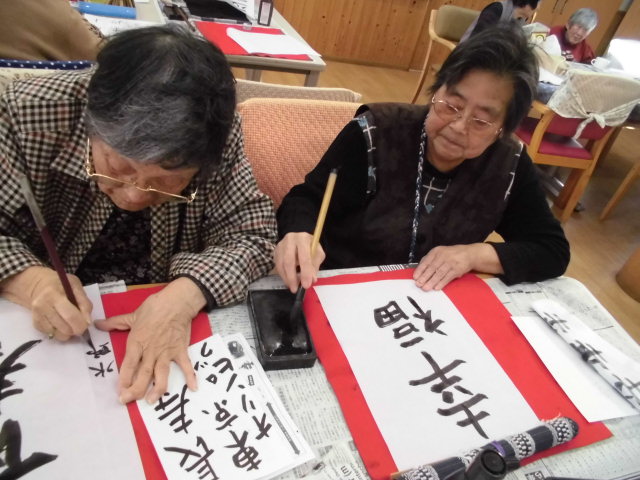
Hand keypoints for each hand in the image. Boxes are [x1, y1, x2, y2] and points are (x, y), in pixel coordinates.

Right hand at [0, 266, 91, 339]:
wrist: (38, 286)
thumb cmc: (60, 284)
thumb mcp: (75, 286)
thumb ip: (84, 302)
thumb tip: (87, 321)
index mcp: (54, 294)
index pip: (71, 316)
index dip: (82, 323)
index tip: (87, 322)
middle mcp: (43, 306)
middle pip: (65, 328)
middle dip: (77, 329)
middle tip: (80, 324)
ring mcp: (37, 316)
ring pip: (59, 334)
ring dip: (69, 332)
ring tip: (70, 322)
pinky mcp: (35, 324)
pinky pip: (52, 335)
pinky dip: (60, 332)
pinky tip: (61, 323)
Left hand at [95, 277, 205, 404]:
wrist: (177, 302)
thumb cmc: (154, 307)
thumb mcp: (132, 315)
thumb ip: (115, 323)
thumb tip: (97, 324)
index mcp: (137, 342)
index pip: (129, 365)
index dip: (124, 379)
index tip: (120, 390)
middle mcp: (151, 350)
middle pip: (142, 374)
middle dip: (135, 390)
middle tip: (128, 401)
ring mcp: (167, 352)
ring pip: (161, 374)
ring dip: (156, 389)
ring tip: (151, 401)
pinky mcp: (180, 351)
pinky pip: (186, 366)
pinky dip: (190, 376)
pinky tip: (192, 388)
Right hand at [274, 232, 325, 292]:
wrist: (300, 239)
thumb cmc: (310, 247)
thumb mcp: (318, 253)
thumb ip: (315, 266)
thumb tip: (312, 279)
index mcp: (303, 239)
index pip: (304, 257)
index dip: (305, 272)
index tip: (306, 285)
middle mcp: (290, 240)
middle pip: (288, 260)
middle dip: (292, 277)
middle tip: (295, 289)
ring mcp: (281, 245)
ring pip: (281, 264)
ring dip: (286, 278)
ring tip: (292, 286)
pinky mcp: (275, 251)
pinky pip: (277, 265)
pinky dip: (282, 275)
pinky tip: (288, 280)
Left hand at [413, 245, 476, 290]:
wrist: (468, 254)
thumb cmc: (450, 255)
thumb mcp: (439, 253)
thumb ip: (429, 259)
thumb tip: (419, 269)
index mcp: (436, 251)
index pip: (426, 261)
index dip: (420, 270)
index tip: (415, 277)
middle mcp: (443, 256)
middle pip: (432, 268)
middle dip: (424, 277)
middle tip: (419, 284)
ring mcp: (451, 262)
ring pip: (439, 273)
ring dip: (432, 281)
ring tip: (426, 288)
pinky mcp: (457, 269)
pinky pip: (448, 277)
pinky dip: (442, 283)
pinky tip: (436, 287)